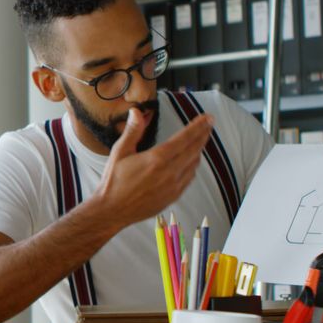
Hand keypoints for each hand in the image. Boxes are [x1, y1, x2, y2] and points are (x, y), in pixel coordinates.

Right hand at [91, 107, 212, 228]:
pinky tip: (191, 161)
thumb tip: (137, 112)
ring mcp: (173, 186)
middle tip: (209, 124)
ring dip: (199, 150)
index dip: (198, 126)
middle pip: (194, 149)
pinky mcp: (173, 196)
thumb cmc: (113, 181)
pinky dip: (193, 166)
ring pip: (194, 164)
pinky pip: (189, 178)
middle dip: (203, 134)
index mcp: (157, 159)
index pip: (184, 138)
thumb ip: (132, 131)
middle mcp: (169, 172)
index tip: (207, 118)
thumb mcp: (120, 152)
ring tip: (201, 140)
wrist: (112, 211)